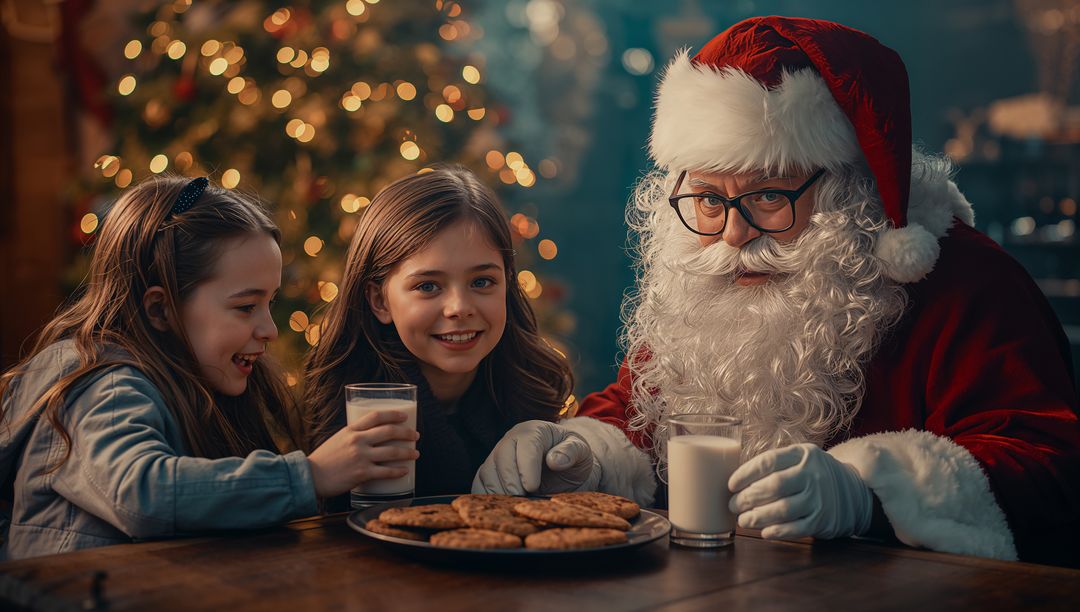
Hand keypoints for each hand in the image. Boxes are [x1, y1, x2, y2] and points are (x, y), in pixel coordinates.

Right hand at [306, 410, 419, 497]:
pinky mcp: (362, 473)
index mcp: (351, 430)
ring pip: (392, 452)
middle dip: (406, 433)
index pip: (376, 416)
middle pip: (389, 431)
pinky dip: (398, 471)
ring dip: (408, 452)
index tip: (405, 416)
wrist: (310, 477)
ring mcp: (361, 457)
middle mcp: (358, 440)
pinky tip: (405, 471)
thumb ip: (354, 435)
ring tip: (416, 453)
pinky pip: (386, 471)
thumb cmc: (324, 459)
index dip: (393, 414)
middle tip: (415, 435)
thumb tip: (372, 436)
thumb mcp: (338, 439)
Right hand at [472, 420, 600, 494]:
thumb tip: (555, 461)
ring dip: (496, 491)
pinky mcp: (490, 471)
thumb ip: (571, 452)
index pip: (526, 444)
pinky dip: (484, 496)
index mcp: (534, 431)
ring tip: (510, 506)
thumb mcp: (581, 452)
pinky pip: (480, 483)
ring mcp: (498, 455)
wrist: (563, 467)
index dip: (527, 466)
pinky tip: (496, 509)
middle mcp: (512, 439)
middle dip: (509, 480)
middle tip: (519, 499)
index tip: (532, 486)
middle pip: (502, 456)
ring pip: (487, 470)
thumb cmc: (573, 458)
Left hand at [727, 443, 871, 539]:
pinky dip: (776, 531)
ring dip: (757, 517)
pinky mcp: (823, 520)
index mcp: (802, 454)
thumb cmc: (812, 475)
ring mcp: (819, 498)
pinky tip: (763, 531)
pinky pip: (795, 528)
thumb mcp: (799, 459)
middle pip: (773, 486)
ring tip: (742, 520)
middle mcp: (813, 475)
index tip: (731, 485)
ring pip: (782, 509)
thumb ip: (774, 465)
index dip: (746, 474)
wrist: (852, 493)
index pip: (769, 461)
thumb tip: (735, 482)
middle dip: (748, 498)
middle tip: (733, 505)